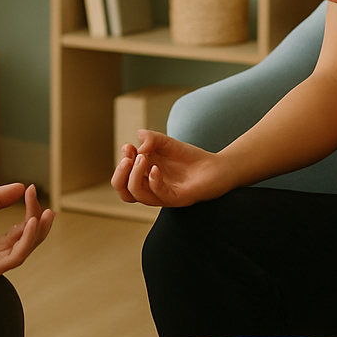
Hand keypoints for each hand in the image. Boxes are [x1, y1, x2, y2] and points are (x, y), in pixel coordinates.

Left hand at [0, 183, 52, 277]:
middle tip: (49, 211)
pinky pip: (4, 264)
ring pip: (20, 255)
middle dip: (41, 229)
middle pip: (28, 245)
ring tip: (37, 218)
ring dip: (33, 238)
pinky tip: (24, 227)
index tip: (32, 190)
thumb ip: (3, 196)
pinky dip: (19, 248)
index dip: (33, 211)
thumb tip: (24, 186)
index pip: (25, 229)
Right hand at [111, 130, 230, 207]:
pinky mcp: (177, 198)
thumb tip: (138, 138)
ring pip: (137, 195)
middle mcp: (151, 188)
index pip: (122, 178)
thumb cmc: (190, 158)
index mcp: (145, 177)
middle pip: (123, 192)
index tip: (128, 146)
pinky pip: (159, 195)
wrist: (216, 168)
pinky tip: (157, 168)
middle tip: (128, 158)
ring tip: (141, 158)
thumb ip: (152, 138)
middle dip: (119, 174)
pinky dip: (153, 181)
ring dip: (134, 175)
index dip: (121, 163)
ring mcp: (163, 195)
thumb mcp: (167, 143)